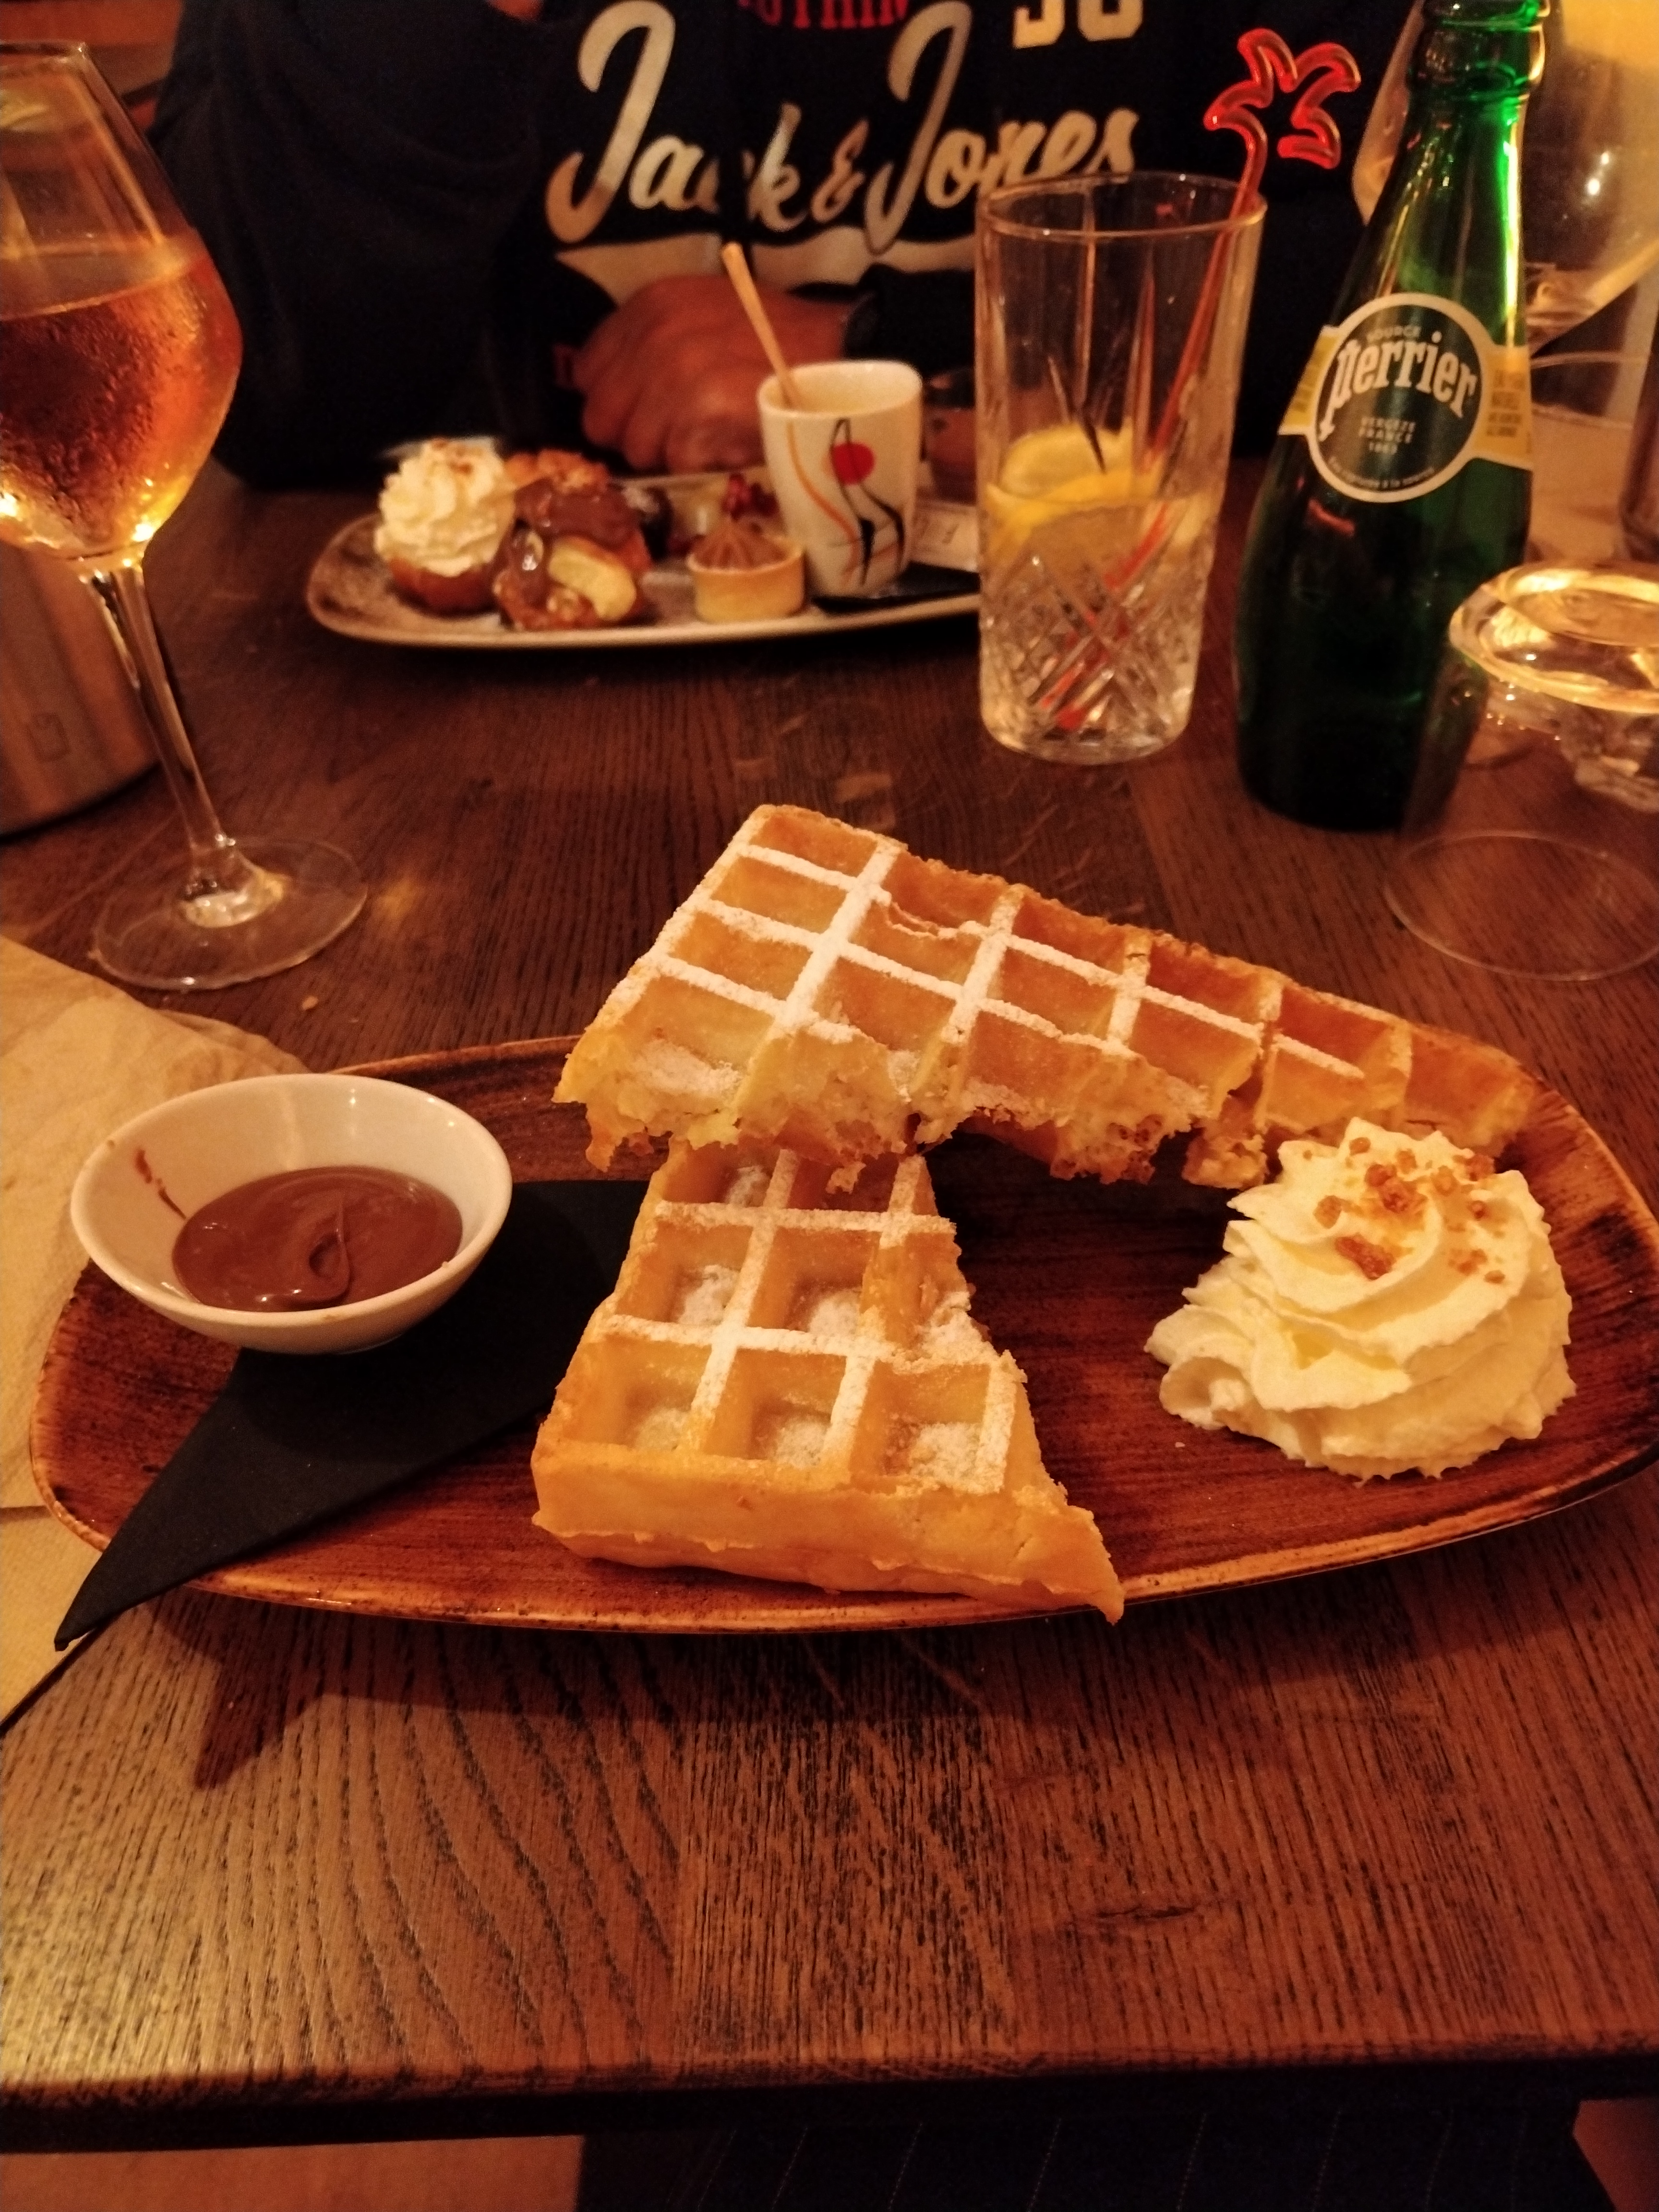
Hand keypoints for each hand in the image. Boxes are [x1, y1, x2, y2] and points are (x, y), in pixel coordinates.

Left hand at [571, 275, 851, 473]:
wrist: (840, 356)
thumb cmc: (778, 338)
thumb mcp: (707, 311)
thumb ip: (658, 339)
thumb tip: (621, 392)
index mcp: (650, 306)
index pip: (588, 371)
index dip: (614, 398)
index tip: (643, 409)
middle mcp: (653, 339)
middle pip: (602, 418)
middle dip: (634, 433)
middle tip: (677, 434)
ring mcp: (672, 382)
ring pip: (636, 449)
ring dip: (670, 454)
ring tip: (713, 436)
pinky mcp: (695, 422)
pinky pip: (674, 465)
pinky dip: (701, 465)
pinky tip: (730, 445)